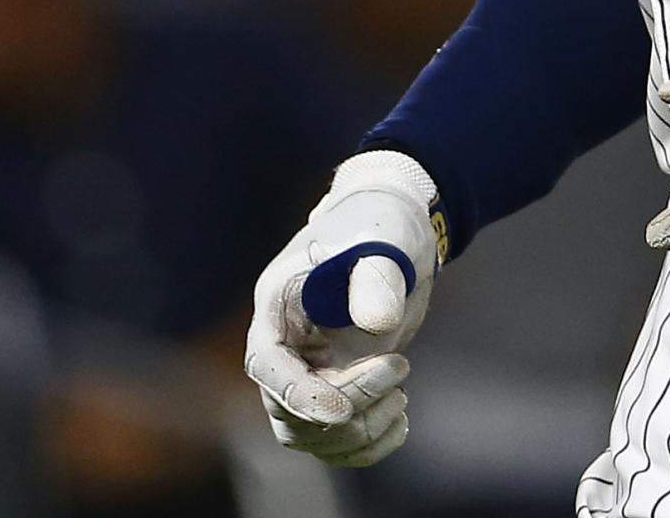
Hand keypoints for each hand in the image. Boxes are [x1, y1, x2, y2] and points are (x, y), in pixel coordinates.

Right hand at [244, 151, 444, 467]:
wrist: (396, 234)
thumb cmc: (380, 227)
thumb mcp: (382, 241)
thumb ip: (377, 279)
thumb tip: (378, 325)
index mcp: (278, 308)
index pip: (268, 366)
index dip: (299, 396)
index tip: (343, 409)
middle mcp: (285, 348)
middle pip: (291, 411)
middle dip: (349, 406)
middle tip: (400, 367)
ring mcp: (308, 373)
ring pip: (313, 435)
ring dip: (361, 430)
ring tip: (402, 394)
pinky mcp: (336, 389)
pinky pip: (338, 440)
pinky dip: (369, 443)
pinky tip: (401, 419)